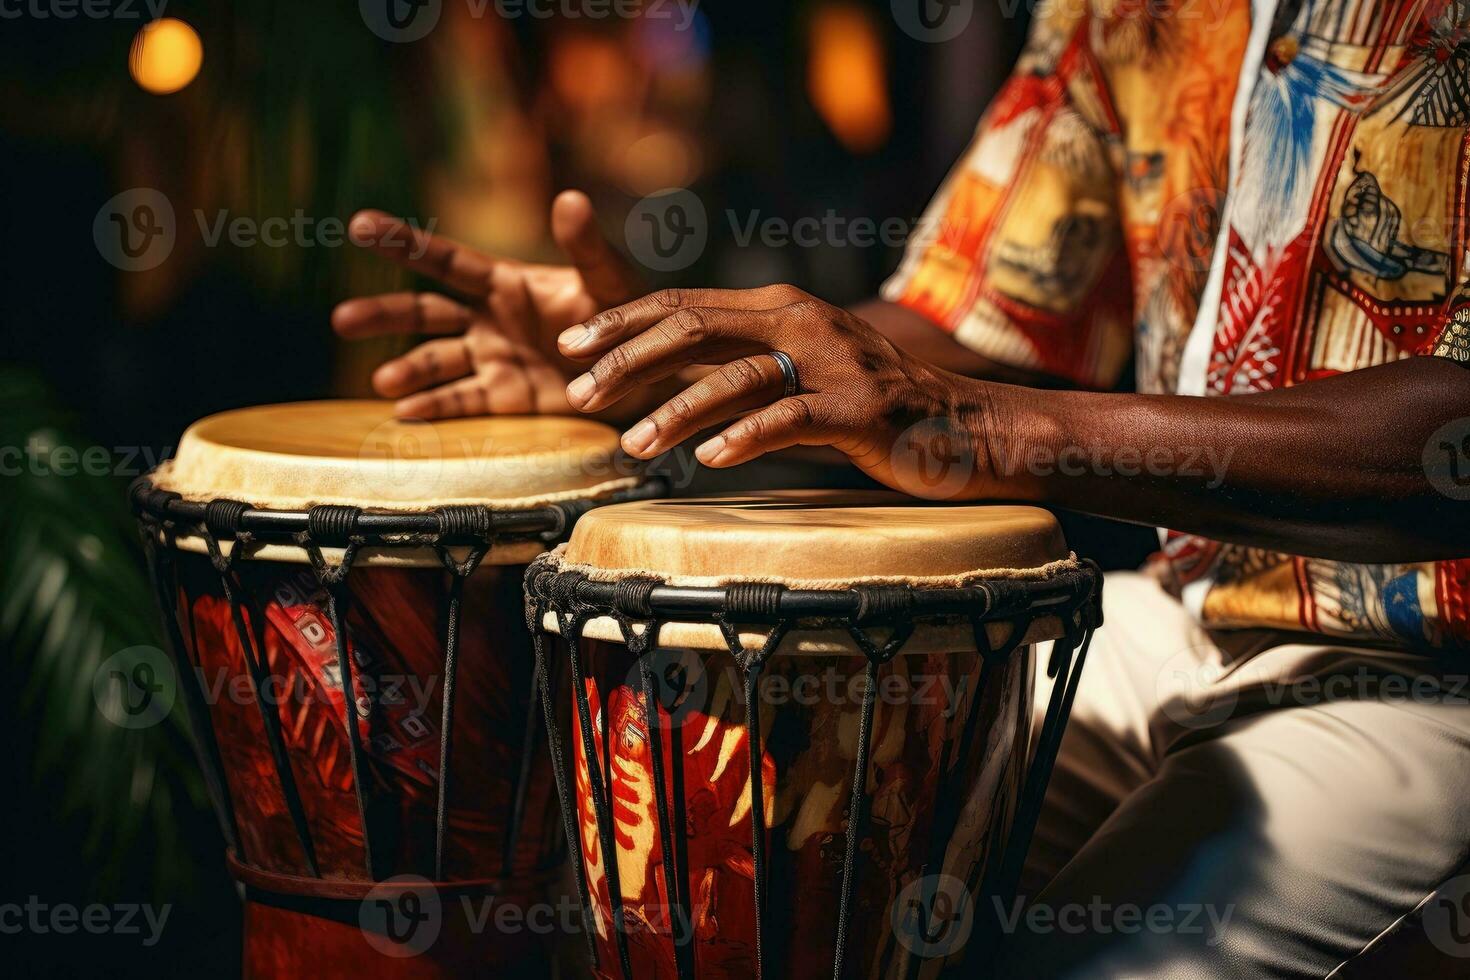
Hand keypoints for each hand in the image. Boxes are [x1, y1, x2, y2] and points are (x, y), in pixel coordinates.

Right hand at [332, 190, 641, 417]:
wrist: (649, 373)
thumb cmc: (630, 318)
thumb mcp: (609, 281)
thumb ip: (585, 245)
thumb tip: (571, 197)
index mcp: (506, 283)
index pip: (446, 261)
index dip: (404, 243)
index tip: (360, 225)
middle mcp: (489, 319)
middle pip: (425, 314)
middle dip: (384, 316)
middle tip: (341, 320)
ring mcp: (493, 359)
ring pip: (435, 361)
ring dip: (407, 371)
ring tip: (383, 383)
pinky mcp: (506, 399)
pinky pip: (463, 402)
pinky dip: (435, 408)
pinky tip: (406, 414)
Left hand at [556, 284, 1000, 498]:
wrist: (964, 426)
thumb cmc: (872, 408)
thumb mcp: (800, 371)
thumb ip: (743, 366)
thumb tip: (669, 379)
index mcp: (780, 308)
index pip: (684, 303)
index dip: (621, 323)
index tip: (569, 347)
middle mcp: (801, 322)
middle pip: (695, 328)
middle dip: (628, 360)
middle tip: (579, 395)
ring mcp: (832, 363)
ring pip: (736, 377)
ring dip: (675, 411)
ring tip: (631, 445)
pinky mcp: (858, 409)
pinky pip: (791, 419)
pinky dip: (744, 438)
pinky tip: (707, 460)